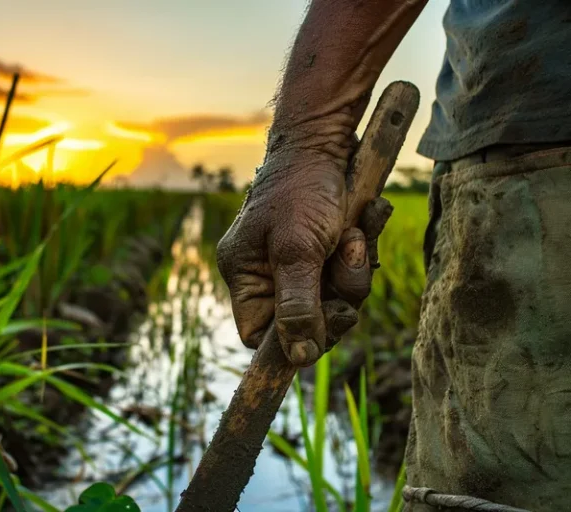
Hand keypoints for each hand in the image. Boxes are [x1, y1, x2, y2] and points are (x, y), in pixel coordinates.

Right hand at [217, 149, 391, 366]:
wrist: (324, 141)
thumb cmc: (301, 189)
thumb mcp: (298, 250)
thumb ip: (298, 305)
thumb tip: (300, 357)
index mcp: (244, 274)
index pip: (258, 334)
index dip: (290, 339)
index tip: (325, 323)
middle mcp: (266, 273)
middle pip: (303, 321)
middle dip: (335, 298)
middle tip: (345, 263)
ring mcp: (295, 263)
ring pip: (330, 300)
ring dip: (352, 273)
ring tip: (353, 235)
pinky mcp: (321, 251)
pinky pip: (344, 275)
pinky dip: (358, 255)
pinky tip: (361, 225)